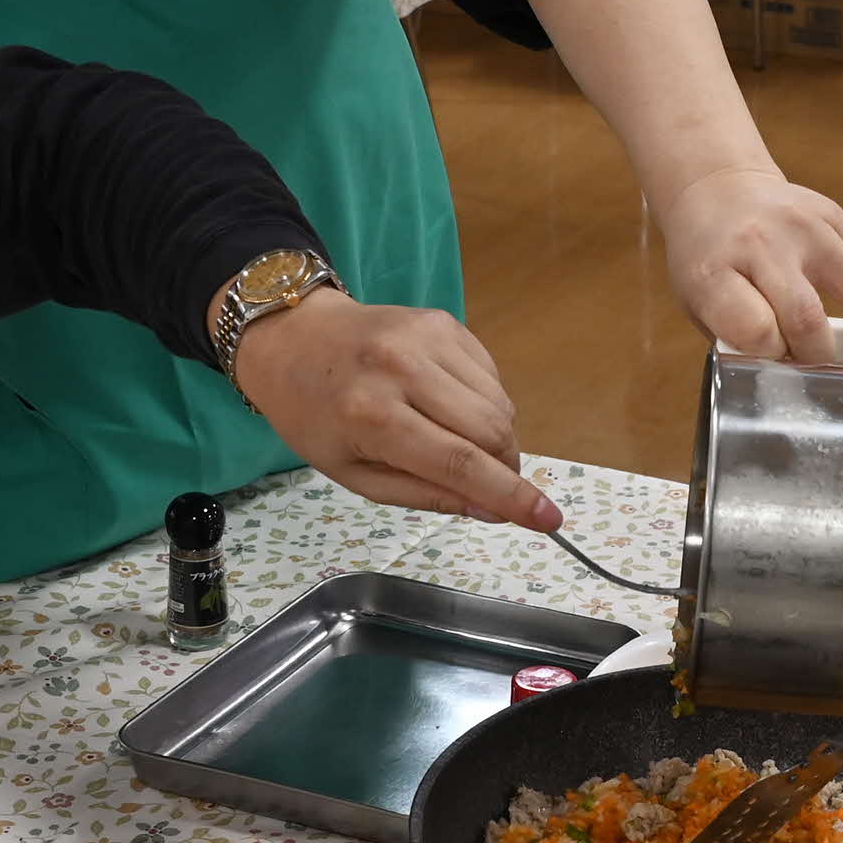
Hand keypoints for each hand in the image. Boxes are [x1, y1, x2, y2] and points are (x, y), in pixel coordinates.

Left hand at [229, 290, 558, 531]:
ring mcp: (426, 338)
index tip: (548, 520)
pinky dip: (484, 403)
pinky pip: (490, 376)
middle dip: (505, 467)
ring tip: (460, 442)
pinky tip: (451, 406)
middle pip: (490, 431)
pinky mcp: (443, 322)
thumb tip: (492, 511)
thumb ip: (425, 495)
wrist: (293, 338)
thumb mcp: (354, 474)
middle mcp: (403, 370)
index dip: (510, 495)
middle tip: (492, 484)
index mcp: (373, 417)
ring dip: (496, 437)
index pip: (460, 463)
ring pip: (498, 404)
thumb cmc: (315, 416)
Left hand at [657, 167, 842, 360]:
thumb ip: (740, 339)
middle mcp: (762, 244)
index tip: (777, 366)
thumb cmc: (706, 259)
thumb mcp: (700, 303)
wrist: (717, 189)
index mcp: (715, 270)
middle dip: (821, 355)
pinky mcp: (836, 218)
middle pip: (806, 316)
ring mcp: (804, 227)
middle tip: (828, 372)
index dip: (772, 356)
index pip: (756, 330)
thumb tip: (799, 378)